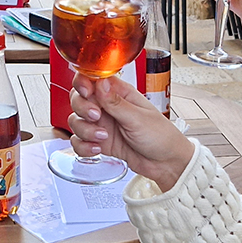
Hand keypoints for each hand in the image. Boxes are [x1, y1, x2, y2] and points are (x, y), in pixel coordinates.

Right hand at [69, 75, 193, 189]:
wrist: (165, 163)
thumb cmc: (161, 136)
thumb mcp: (138, 118)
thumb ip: (115, 102)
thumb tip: (99, 83)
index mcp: (120, 93)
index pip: (93, 79)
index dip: (83, 82)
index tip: (86, 92)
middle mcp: (108, 107)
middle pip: (79, 98)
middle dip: (82, 109)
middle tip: (96, 117)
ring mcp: (102, 124)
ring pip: (76, 121)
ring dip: (84, 130)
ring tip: (102, 137)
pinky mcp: (99, 142)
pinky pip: (79, 141)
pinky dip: (83, 146)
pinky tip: (97, 149)